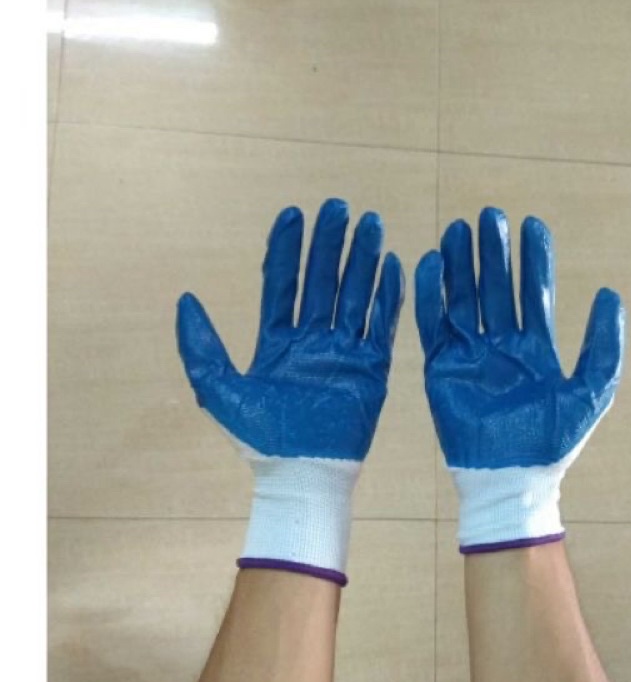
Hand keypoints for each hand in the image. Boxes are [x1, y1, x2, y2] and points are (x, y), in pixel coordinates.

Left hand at [177, 198, 403, 460]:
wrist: (300, 474)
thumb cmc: (259, 437)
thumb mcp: (217, 389)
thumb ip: (200, 345)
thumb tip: (186, 297)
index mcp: (276, 340)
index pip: (282, 283)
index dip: (286, 249)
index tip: (292, 213)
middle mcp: (311, 339)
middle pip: (322, 280)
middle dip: (329, 243)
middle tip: (338, 206)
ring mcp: (343, 351)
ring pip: (355, 294)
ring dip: (362, 259)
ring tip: (371, 224)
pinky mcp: (371, 367)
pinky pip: (382, 325)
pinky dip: (389, 296)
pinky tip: (394, 265)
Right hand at [415, 207, 623, 551]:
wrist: (510, 478)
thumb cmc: (552, 441)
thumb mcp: (590, 391)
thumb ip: (603, 345)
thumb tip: (608, 293)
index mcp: (535, 348)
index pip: (534, 292)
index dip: (533, 259)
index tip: (532, 224)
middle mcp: (501, 344)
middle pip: (496, 288)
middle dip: (493, 253)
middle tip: (489, 217)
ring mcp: (470, 353)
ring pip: (463, 298)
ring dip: (460, 265)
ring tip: (457, 229)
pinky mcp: (442, 366)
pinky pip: (432, 325)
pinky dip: (429, 295)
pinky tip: (429, 264)